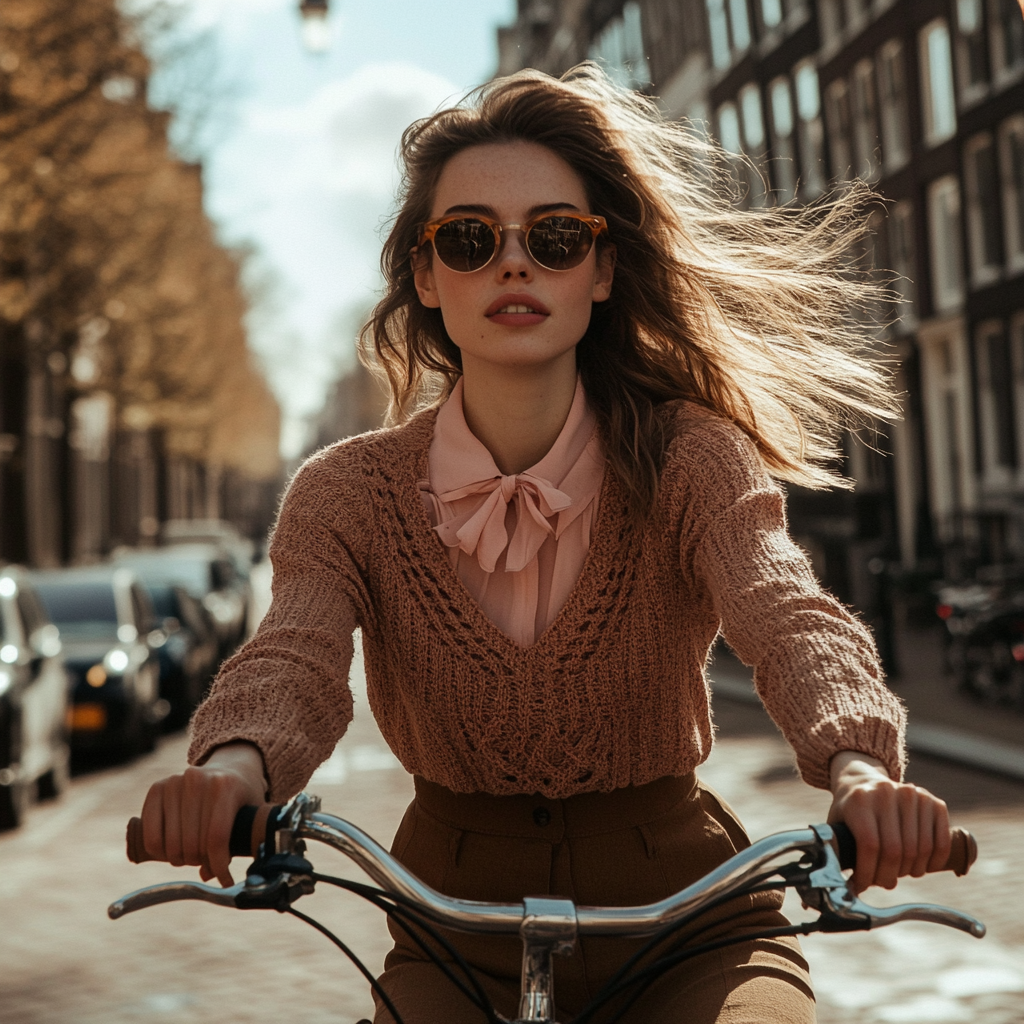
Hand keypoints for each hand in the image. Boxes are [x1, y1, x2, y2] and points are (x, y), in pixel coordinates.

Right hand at [140, 742, 266, 887]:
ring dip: (182, 859)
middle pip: (193, 844)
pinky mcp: (157, 788)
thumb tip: (210, 876)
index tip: (225, 880)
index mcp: (226, 786)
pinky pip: (150, 834)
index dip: (219, 866)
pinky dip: (159, 851)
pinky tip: (170, 851)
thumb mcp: (252, 814)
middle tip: (207, 862)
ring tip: (192, 855)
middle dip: (201, 862)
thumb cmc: (242, 797)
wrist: (230, 767)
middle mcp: (198, 780)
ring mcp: (175, 782)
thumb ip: (242, 843)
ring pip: (172, 844)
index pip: (216, 838)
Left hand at [827, 750, 950, 893]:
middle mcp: (887, 793)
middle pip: (895, 850)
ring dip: (911, 872)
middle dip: (889, 876)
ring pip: (919, 850)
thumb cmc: (850, 811)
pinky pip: (941, 842)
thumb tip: (837, 887)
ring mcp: (913, 795)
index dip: (868, 873)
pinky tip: (922, 868)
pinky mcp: (933, 802)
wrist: (864, 780)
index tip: (862, 886)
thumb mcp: (836, 823)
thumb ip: (836, 850)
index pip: (870, 845)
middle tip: (883, 882)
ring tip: (898, 873)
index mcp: (860, 800)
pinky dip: (934, 863)